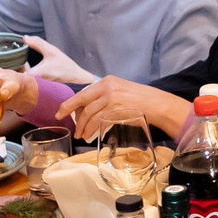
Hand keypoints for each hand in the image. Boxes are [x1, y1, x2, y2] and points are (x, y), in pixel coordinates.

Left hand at [15, 33, 97, 88]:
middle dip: (14, 66)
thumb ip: (38, 43)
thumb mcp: (51, 51)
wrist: (75, 76)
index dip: (9, 67)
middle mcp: (34, 81)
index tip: (5, 59)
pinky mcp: (40, 82)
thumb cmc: (64, 64)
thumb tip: (24, 38)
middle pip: (18, 74)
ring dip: (20, 67)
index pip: (16, 73)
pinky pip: (29, 75)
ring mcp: (37, 83)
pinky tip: (27, 62)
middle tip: (9, 56)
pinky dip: (27, 69)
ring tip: (16, 57)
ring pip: (24, 75)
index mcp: (34, 74)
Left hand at [62, 76, 193, 141]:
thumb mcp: (120, 91)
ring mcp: (111, 98)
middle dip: (71, 116)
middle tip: (70, 128)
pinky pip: (98, 121)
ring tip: (81, 136)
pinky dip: (92, 130)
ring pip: (89, 114)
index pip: (83, 93)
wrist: (156, 103)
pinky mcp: (116, 109)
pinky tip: (90, 136)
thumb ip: (104, 97)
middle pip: (82, 102)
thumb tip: (87, 110)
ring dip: (83, 127)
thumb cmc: (140, 100)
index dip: (69, 104)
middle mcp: (107, 87)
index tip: (60, 112)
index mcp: (106, 81)